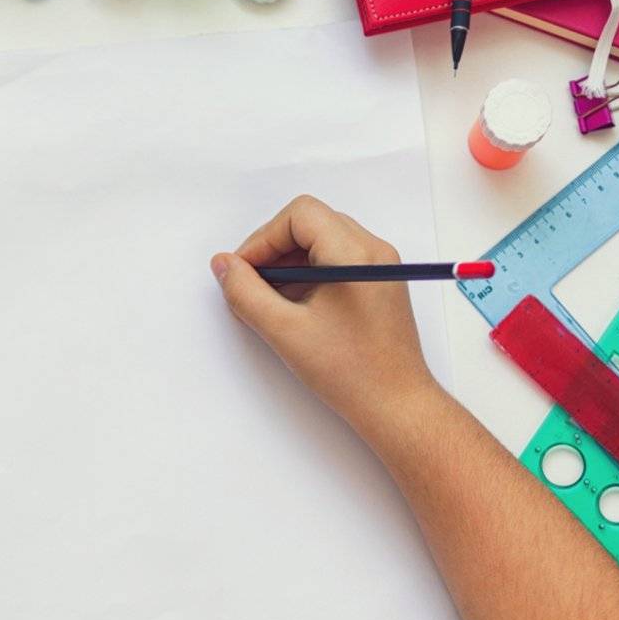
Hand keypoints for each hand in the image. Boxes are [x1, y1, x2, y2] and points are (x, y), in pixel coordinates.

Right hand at [209, 196, 441, 432]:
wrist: (396, 404)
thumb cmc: (351, 372)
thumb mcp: (285, 331)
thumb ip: (246, 293)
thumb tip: (223, 265)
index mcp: (355, 254)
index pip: (300, 215)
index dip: (263, 238)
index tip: (243, 270)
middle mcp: (373, 250)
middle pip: (311, 223)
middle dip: (274, 249)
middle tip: (251, 283)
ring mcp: (380, 266)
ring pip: (323, 240)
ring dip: (290, 262)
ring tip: (270, 300)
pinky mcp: (378, 283)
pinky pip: (337, 260)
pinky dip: (309, 274)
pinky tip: (293, 306)